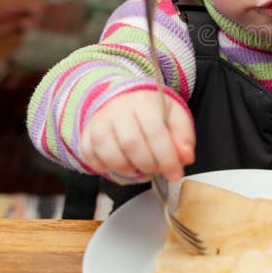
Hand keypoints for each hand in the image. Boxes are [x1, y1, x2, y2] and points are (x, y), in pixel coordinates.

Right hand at [79, 90, 194, 180]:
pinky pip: (92, 158)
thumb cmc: (151, 110)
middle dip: (149, 165)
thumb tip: (185, 157)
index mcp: (143, 101)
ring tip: (140, 168)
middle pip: (131, 144)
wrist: (122, 99)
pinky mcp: (86, 135)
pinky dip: (108, 168)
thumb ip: (184, 136)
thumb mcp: (175, 116)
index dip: (167, 157)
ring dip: (128, 169)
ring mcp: (98, 121)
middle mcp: (117, 109)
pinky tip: (122, 164)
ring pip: (109, 153)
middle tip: (158, 170)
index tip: (175, 173)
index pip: (155, 131)